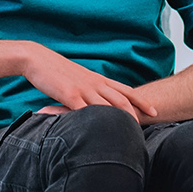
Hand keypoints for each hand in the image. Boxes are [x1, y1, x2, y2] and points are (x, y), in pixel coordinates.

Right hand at [23, 46, 158, 120]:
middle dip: (137, 112)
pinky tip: (98, 131)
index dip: (141, 101)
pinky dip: (92, 120)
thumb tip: (97, 102)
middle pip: (121, 99)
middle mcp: (94, 84)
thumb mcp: (79, 79)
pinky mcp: (68, 95)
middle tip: (149, 124)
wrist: (38, 59)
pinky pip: (83, 110)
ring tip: (130, 133)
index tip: (154, 110)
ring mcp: (82, 89)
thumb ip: (90, 90)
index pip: (125, 90)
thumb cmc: (57, 71)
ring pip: (106, 105)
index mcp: (98, 80)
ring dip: (119, 119)